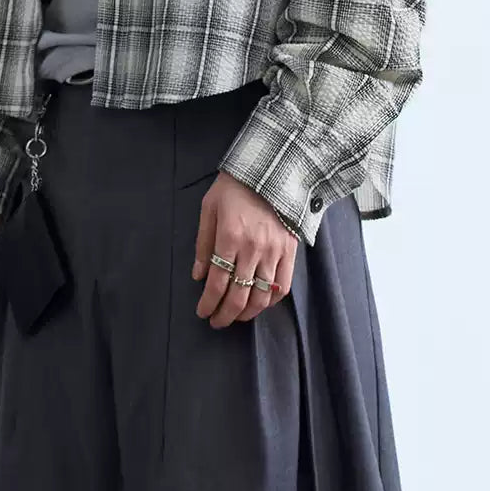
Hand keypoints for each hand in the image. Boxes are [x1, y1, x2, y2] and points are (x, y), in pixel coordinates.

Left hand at [191, 170, 298, 328]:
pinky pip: (284, 286)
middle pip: (239, 295)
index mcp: (230, 237)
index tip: (202, 312)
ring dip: (247, 312)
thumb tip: (198, 276)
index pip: (217, 283)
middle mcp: (253, 249)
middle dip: (225, 315)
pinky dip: (271, 300)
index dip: (208, 303)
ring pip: (262, 296)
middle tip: (216, 322)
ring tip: (236, 316)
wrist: (272, 168)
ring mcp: (274, 251)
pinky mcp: (290, 251)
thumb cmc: (235, 187)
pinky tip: (261, 302)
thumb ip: (203, 244)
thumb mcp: (209, 208)